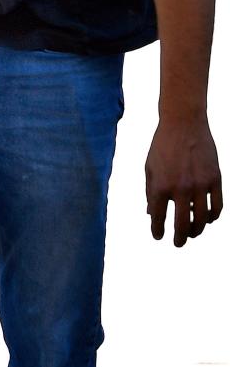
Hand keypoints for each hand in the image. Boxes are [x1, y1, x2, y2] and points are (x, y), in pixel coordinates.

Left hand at [145, 119, 221, 246]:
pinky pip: (217, 207)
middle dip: (179, 239)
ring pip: (202, 220)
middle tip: (178, 243)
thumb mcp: (149, 168)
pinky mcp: (215, 179)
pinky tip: (208, 219)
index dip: (157, 231)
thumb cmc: (162, 145)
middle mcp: (180, 188)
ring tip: (193, 233)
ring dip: (197, 231)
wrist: (183, 123)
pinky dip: (213, 217)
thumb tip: (151, 214)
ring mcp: (200, 185)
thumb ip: (150, 192)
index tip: (158, 236)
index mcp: (160, 186)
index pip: (158, 218)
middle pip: (182, 225)